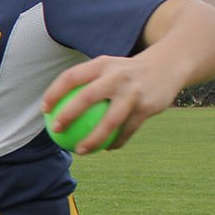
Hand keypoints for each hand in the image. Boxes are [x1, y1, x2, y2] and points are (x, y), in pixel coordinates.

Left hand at [40, 54, 176, 153]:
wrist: (169, 64)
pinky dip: (116, 141)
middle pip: (87, 97)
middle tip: (56, 130)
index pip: (71, 77)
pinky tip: (107, 148)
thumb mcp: (108, 67)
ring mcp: (134, 91)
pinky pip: (128, 130)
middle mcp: (117, 76)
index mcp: (102, 64)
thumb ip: (87, 82)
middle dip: (68, 115)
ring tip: (80, 151)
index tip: (44, 110)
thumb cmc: (127, 72)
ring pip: (110, 121)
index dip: (54, 93)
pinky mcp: (148, 106)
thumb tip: (57, 107)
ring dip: (93, 139)